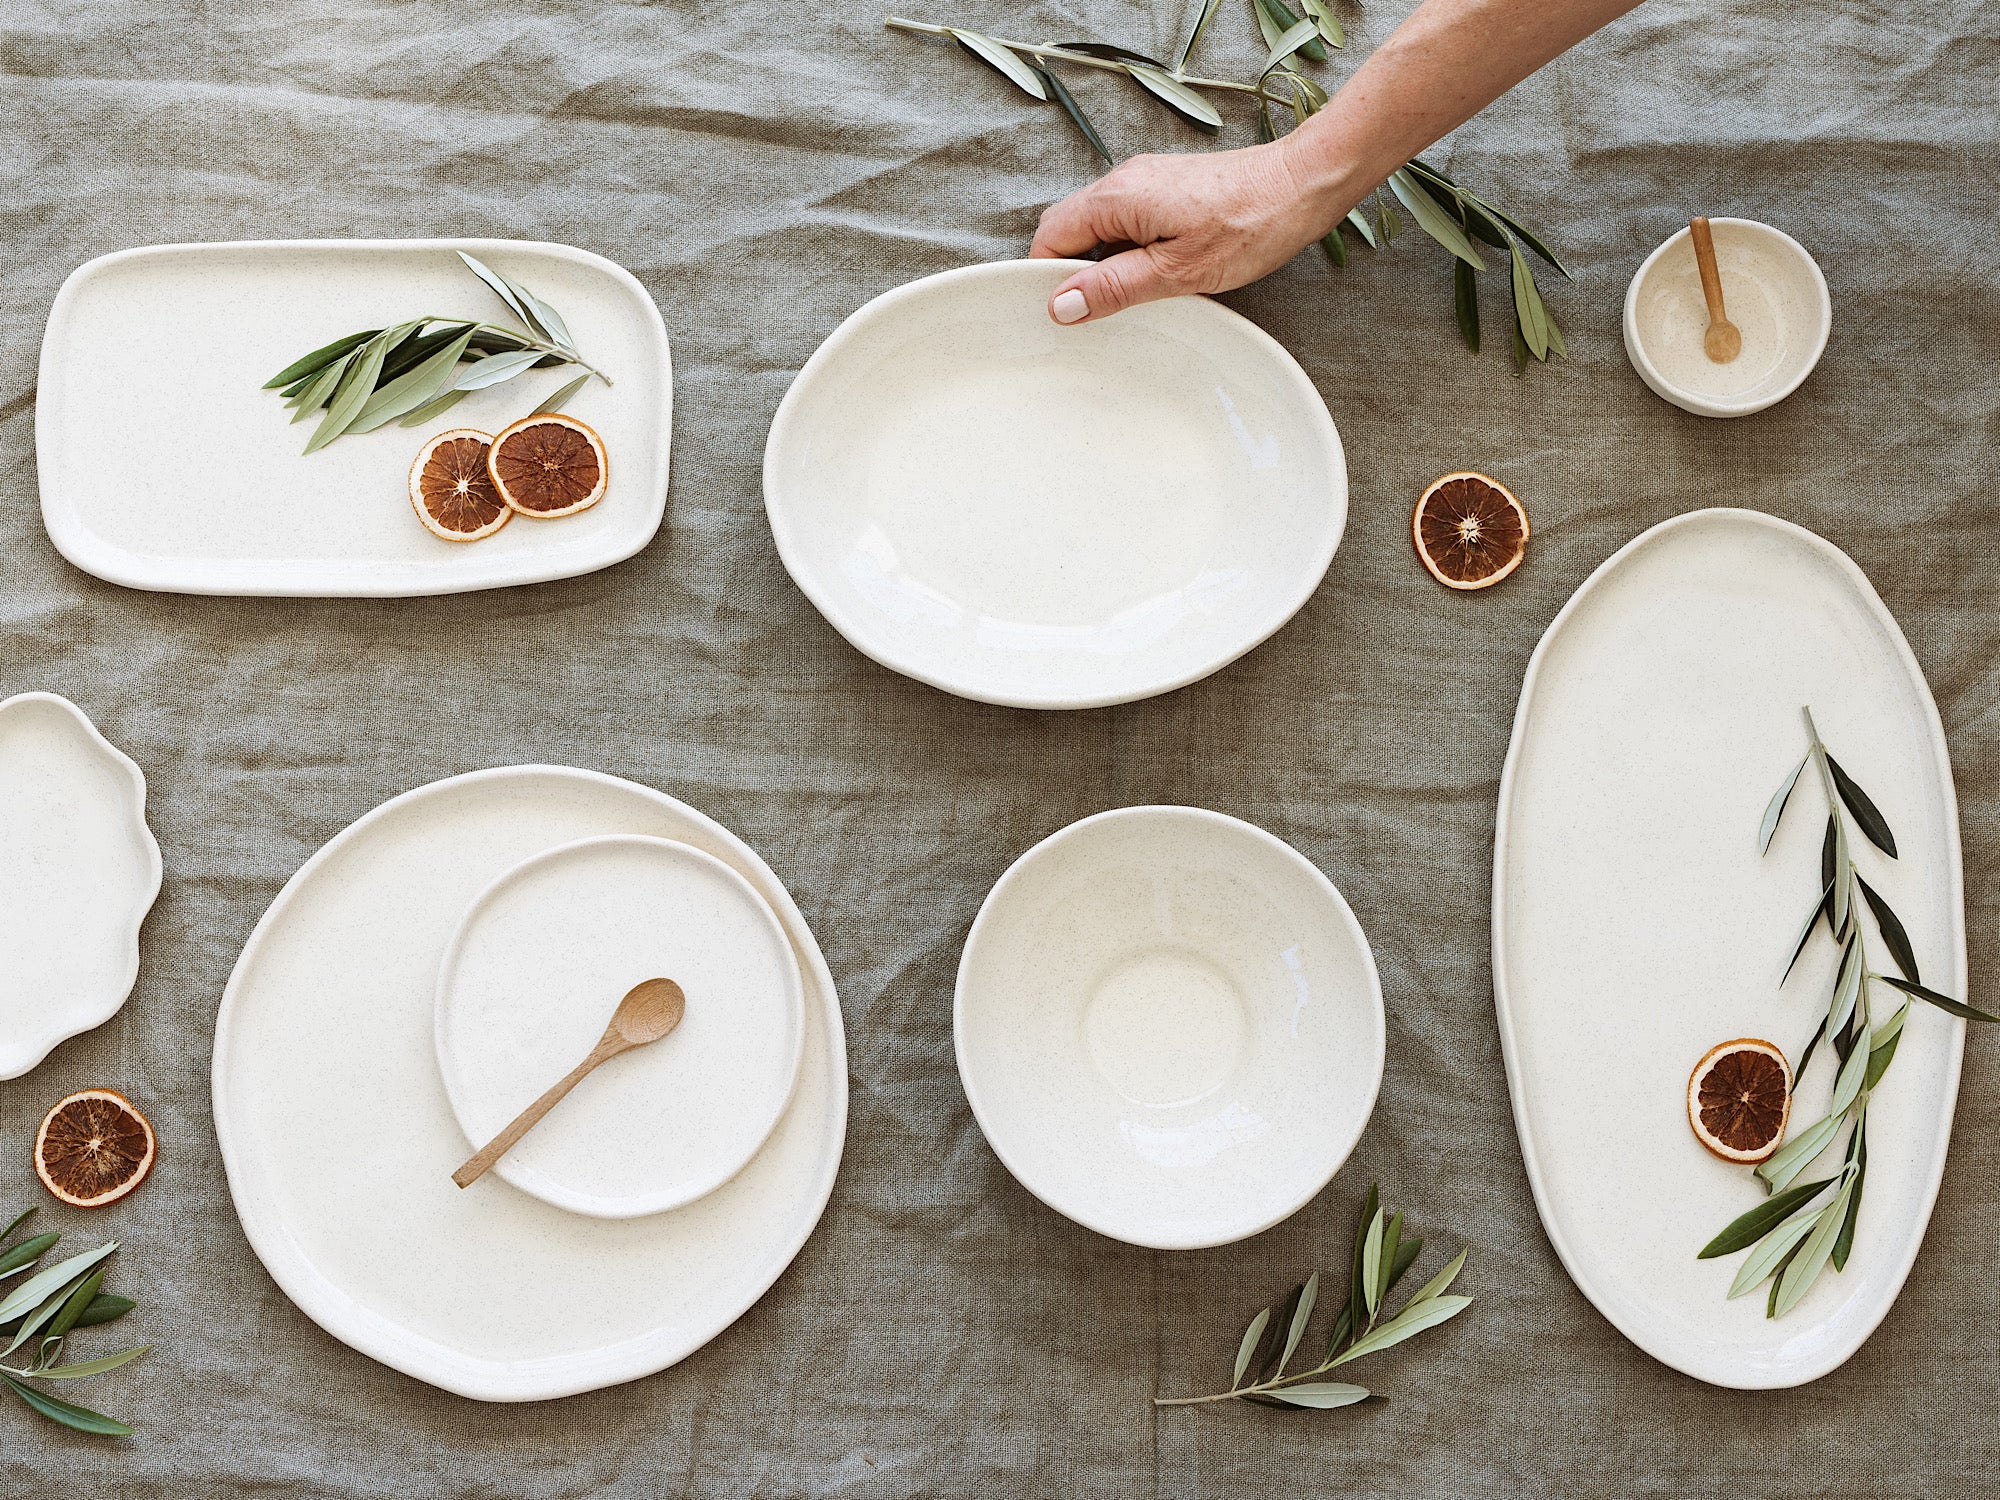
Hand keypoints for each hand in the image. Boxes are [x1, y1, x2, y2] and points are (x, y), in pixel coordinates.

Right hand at [1028, 141, 1336, 324]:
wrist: (1303, 184)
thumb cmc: (1250, 225)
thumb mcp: (1177, 271)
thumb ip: (1115, 287)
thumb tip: (1062, 305)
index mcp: (1116, 198)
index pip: (1050, 238)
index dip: (1046, 279)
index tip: (1061, 316)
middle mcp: (1123, 181)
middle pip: (1068, 230)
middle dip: (1071, 272)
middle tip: (1096, 313)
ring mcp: (1145, 182)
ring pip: (1098, 227)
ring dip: (1103, 264)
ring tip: (1132, 297)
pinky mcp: (1167, 189)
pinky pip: (1126, 221)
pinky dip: (1127, 250)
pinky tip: (1155, 275)